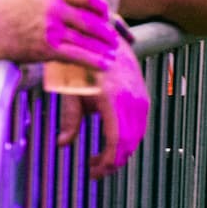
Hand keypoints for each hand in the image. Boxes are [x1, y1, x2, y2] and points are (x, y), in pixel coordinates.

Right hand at [0, 0, 116, 69]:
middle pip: (90, 21)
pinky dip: (95, 61)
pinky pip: (78, 55)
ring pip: (87, 40)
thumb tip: (64, 6)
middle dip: (105, 32)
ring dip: (103, 48)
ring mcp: (51, 28)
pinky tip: (105, 65)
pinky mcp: (46, 48)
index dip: (100, 6)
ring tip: (112, 54)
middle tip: (112, 39)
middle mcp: (54, 8)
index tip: (106, 14)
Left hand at [58, 48, 148, 176]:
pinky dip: (129, 137)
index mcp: (112, 98)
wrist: (102, 34)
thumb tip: (64, 143)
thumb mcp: (69, 89)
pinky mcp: (142, 93)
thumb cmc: (82, 59)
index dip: (107, 161)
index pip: (116, 140)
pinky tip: (114, 142)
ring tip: (102, 159)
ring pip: (138, 134)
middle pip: (130, 141)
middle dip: (114, 161)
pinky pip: (141, 122)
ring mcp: (140, 95)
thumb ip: (70, 118)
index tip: (94, 173)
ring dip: (122, 151)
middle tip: (96, 171)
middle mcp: (131, 97)